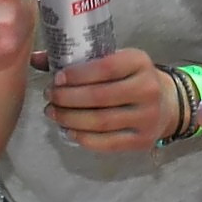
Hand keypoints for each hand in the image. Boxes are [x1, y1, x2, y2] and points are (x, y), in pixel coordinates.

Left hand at [46, 47, 176, 150]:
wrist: (168, 103)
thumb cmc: (130, 78)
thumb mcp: (114, 61)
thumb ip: (78, 59)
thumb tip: (34, 58)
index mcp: (139, 62)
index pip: (105, 67)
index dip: (77, 74)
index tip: (56, 79)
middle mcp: (147, 88)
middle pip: (100, 97)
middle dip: (68, 98)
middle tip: (50, 97)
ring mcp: (147, 117)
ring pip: (101, 121)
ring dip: (71, 119)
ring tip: (54, 113)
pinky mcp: (143, 140)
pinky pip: (107, 142)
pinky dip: (84, 138)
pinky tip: (68, 131)